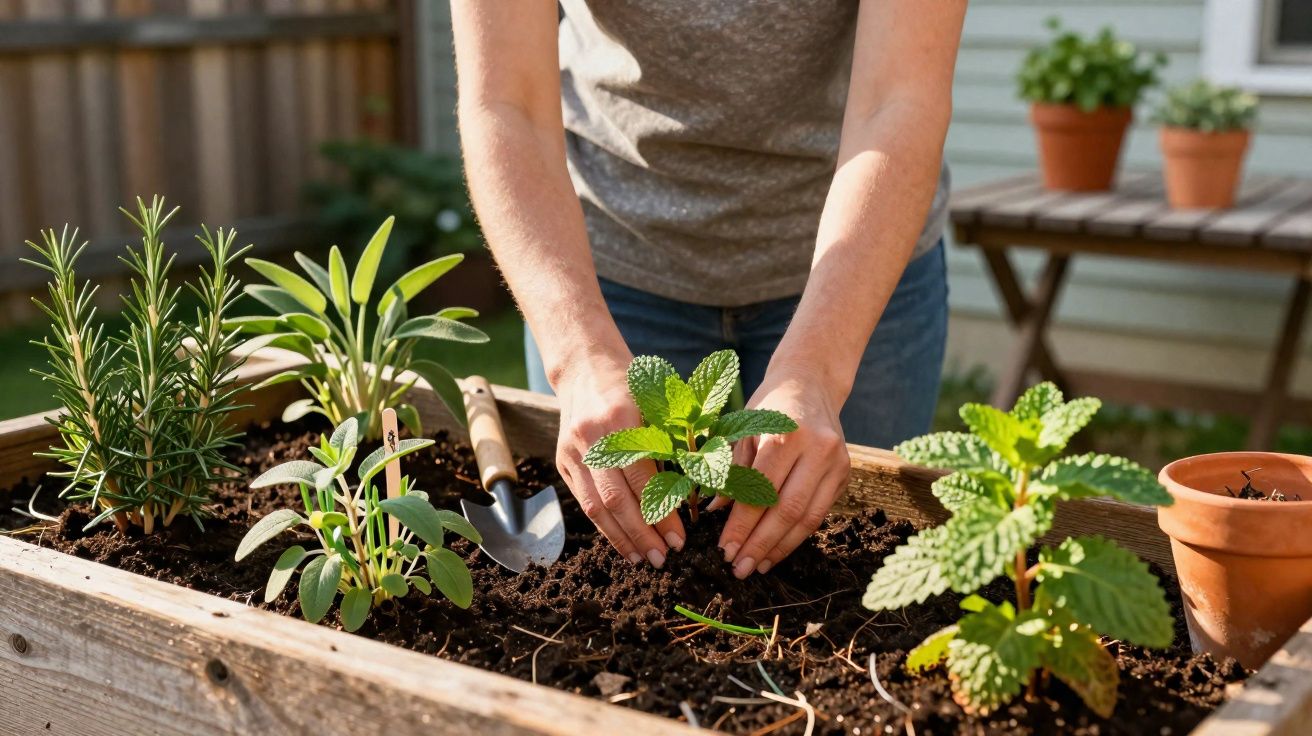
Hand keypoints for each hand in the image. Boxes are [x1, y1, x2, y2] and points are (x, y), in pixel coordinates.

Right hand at [554, 351, 685, 566]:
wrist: (585, 368)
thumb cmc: (633, 386)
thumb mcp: (658, 407)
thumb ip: (671, 447)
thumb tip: (692, 497)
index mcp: (620, 420)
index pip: (643, 480)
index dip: (661, 514)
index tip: (680, 538)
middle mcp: (591, 439)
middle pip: (615, 500)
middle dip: (642, 535)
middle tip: (664, 559)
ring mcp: (572, 452)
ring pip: (595, 507)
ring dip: (621, 538)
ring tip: (643, 560)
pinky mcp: (562, 462)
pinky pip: (584, 502)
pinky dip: (604, 526)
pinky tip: (622, 543)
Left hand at [716, 367, 849, 578]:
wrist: (810, 383)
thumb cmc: (768, 407)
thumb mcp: (742, 431)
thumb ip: (730, 472)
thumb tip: (715, 515)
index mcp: (786, 433)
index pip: (761, 490)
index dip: (742, 525)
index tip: (723, 550)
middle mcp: (818, 448)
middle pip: (787, 510)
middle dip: (760, 544)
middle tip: (738, 569)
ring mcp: (837, 463)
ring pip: (808, 518)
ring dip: (779, 548)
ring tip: (756, 567)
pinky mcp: (845, 475)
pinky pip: (819, 514)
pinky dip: (796, 537)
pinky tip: (775, 551)